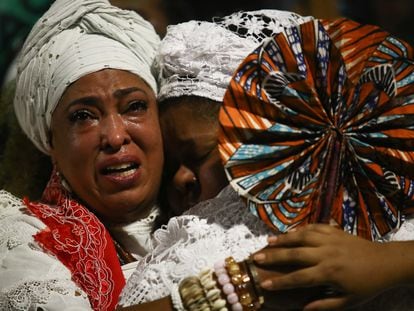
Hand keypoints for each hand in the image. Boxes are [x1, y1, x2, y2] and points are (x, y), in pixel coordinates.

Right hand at [252, 224, 413, 309]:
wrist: (387, 262)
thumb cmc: (368, 284)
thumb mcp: (350, 301)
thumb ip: (325, 304)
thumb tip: (303, 309)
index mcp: (329, 273)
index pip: (299, 278)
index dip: (281, 282)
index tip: (264, 284)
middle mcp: (326, 254)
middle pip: (295, 253)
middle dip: (274, 256)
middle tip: (257, 257)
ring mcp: (330, 240)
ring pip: (301, 236)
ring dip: (283, 238)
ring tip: (268, 241)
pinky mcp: (335, 231)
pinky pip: (313, 227)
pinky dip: (300, 229)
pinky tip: (290, 232)